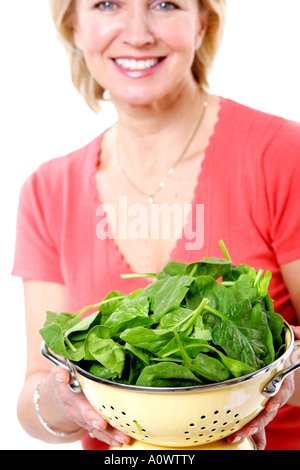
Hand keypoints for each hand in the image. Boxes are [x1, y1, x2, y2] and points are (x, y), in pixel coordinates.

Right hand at [47, 366, 130, 446]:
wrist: (58, 393)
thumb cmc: (66, 372)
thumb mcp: (61, 365)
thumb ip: (62, 369)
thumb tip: (62, 375)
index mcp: (66, 390)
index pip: (73, 397)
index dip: (83, 405)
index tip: (95, 414)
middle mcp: (73, 406)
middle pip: (84, 414)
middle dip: (94, 419)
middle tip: (104, 424)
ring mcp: (80, 417)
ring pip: (93, 427)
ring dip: (107, 433)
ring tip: (122, 437)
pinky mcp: (88, 423)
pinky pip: (98, 432)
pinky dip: (109, 437)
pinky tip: (120, 440)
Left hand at [227, 325, 299, 449]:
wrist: (288, 362)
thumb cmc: (286, 352)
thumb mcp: (291, 343)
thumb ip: (294, 335)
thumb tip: (289, 326)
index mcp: (284, 380)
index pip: (282, 391)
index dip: (276, 399)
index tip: (270, 405)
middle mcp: (277, 393)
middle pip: (269, 410)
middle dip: (259, 422)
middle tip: (246, 430)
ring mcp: (270, 400)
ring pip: (262, 417)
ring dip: (250, 428)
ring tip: (236, 436)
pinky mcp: (260, 403)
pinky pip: (255, 416)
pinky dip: (248, 426)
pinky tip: (235, 435)